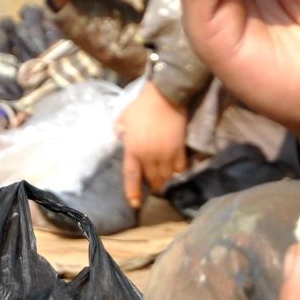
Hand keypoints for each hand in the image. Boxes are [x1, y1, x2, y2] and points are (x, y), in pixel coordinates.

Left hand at [115, 82, 190, 208]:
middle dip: (152, 185)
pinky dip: (178, 171)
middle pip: (152, 179)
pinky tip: (176, 168)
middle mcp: (149, 156)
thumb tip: (120, 135)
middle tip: (152, 184)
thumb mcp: (123, 117)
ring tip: (164, 177)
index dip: (133, 192)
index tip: (134, 203)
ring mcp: (165, 154)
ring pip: (167, 176)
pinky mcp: (179, 149)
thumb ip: (120, 129)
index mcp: (133, 150)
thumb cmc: (142, 106)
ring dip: (165, 179)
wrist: (165, 96)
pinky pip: (180, 168)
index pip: (132, 177)